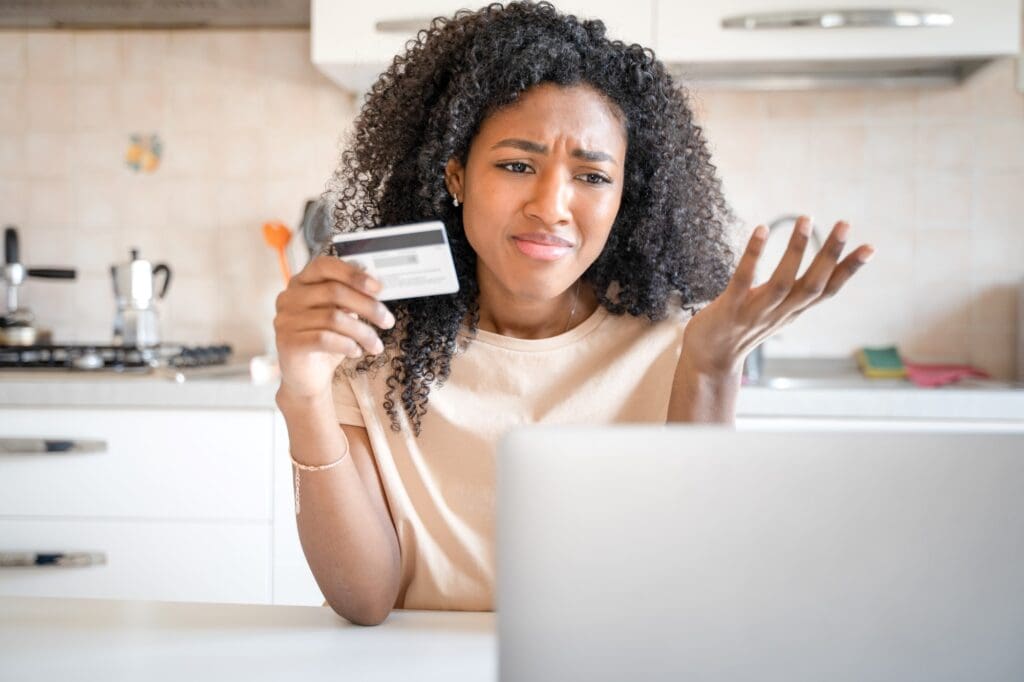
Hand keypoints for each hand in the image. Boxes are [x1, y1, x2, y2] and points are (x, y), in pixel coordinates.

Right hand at [273, 255, 395, 400]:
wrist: (307, 378)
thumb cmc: (326, 342)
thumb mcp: (340, 314)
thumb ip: (350, 297)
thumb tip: (376, 286)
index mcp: (301, 283)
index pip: (324, 265)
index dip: (353, 274)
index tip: (378, 288)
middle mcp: (289, 297)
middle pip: (334, 292)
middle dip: (368, 307)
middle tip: (388, 321)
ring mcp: (285, 320)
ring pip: (333, 318)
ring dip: (363, 332)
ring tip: (376, 345)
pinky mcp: (287, 342)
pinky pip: (324, 338)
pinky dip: (347, 345)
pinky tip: (356, 352)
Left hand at [681, 216, 874, 376]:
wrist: (708, 362)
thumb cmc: (740, 331)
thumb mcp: (773, 313)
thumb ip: (791, 295)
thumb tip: (812, 274)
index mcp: (792, 312)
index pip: (827, 291)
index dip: (849, 271)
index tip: (871, 248)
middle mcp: (779, 313)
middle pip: (812, 284)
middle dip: (831, 255)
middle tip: (845, 223)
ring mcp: (755, 312)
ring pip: (782, 282)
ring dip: (796, 251)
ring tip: (806, 219)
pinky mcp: (729, 309)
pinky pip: (743, 279)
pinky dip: (754, 255)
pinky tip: (761, 229)